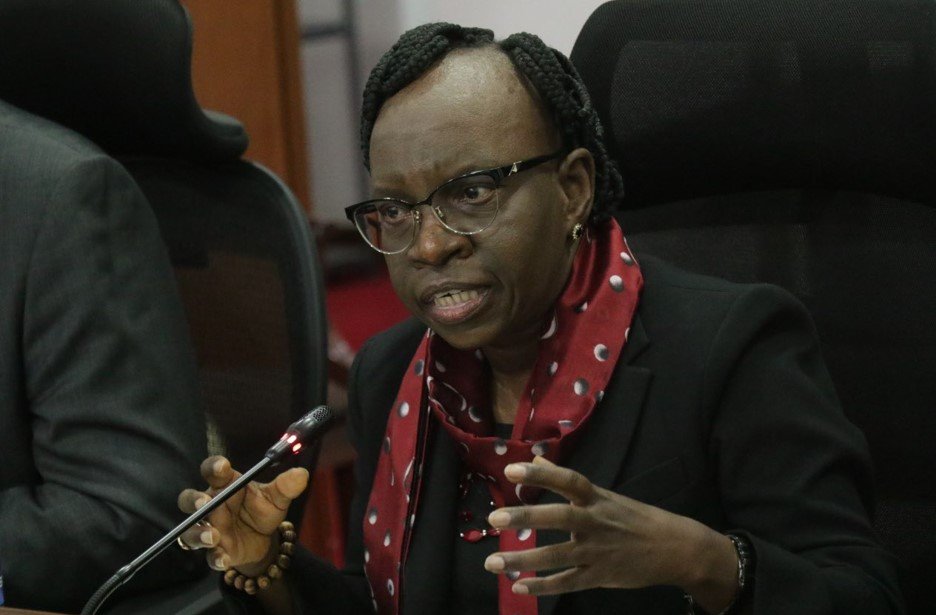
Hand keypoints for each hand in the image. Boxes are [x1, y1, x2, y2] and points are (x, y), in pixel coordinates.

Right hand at [177, 455, 308, 574]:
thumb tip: (301, 474)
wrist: (267, 539)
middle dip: (194, 501)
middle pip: (189, 499)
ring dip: (199, 534)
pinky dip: (216, 559)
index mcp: (225, 485)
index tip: (223, 467)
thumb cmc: (263, 510)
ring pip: (191, 531)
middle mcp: (212, 506)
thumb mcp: (277, 497)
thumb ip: (287, 486)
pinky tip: (225, 560)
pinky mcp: (217, 551)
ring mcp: (210, 529)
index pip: (213, 470)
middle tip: (204, 504)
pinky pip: (210, 557)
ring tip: (213, 537)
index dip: (214, 466)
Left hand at [483, 457, 736, 609]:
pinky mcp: (600, 576)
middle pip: (558, 518)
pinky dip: (543, 586)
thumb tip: (537, 459)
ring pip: (556, 556)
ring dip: (523, 559)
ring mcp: (597, 551)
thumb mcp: (605, 495)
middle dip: (526, 518)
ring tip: (493, 562)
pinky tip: (519, 586)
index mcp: (597, 498)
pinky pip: (567, 582)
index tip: (511, 470)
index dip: (541, 475)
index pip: (568, 481)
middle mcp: (595, 522)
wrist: (675, 549)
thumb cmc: (634, 518)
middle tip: (494, 518)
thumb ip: (569, 482)